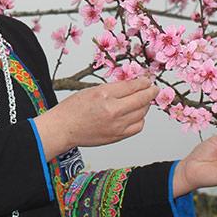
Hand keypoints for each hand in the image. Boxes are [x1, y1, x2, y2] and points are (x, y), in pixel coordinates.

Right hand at [33, 75, 157, 159]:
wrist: (63, 129)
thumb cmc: (73, 108)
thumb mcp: (92, 90)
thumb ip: (114, 88)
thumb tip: (133, 85)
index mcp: (104, 95)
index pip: (132, 86)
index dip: (143, 82)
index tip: (147, 80)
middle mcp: (112, 111)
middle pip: (141, 100)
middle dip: (150, 92)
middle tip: (153, 89)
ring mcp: (116, 126)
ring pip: (142, 113)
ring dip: (145, 105)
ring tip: (142, 101)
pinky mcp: (117, 137)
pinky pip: (137, 126)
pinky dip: (140, 119)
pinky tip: (136, 114)